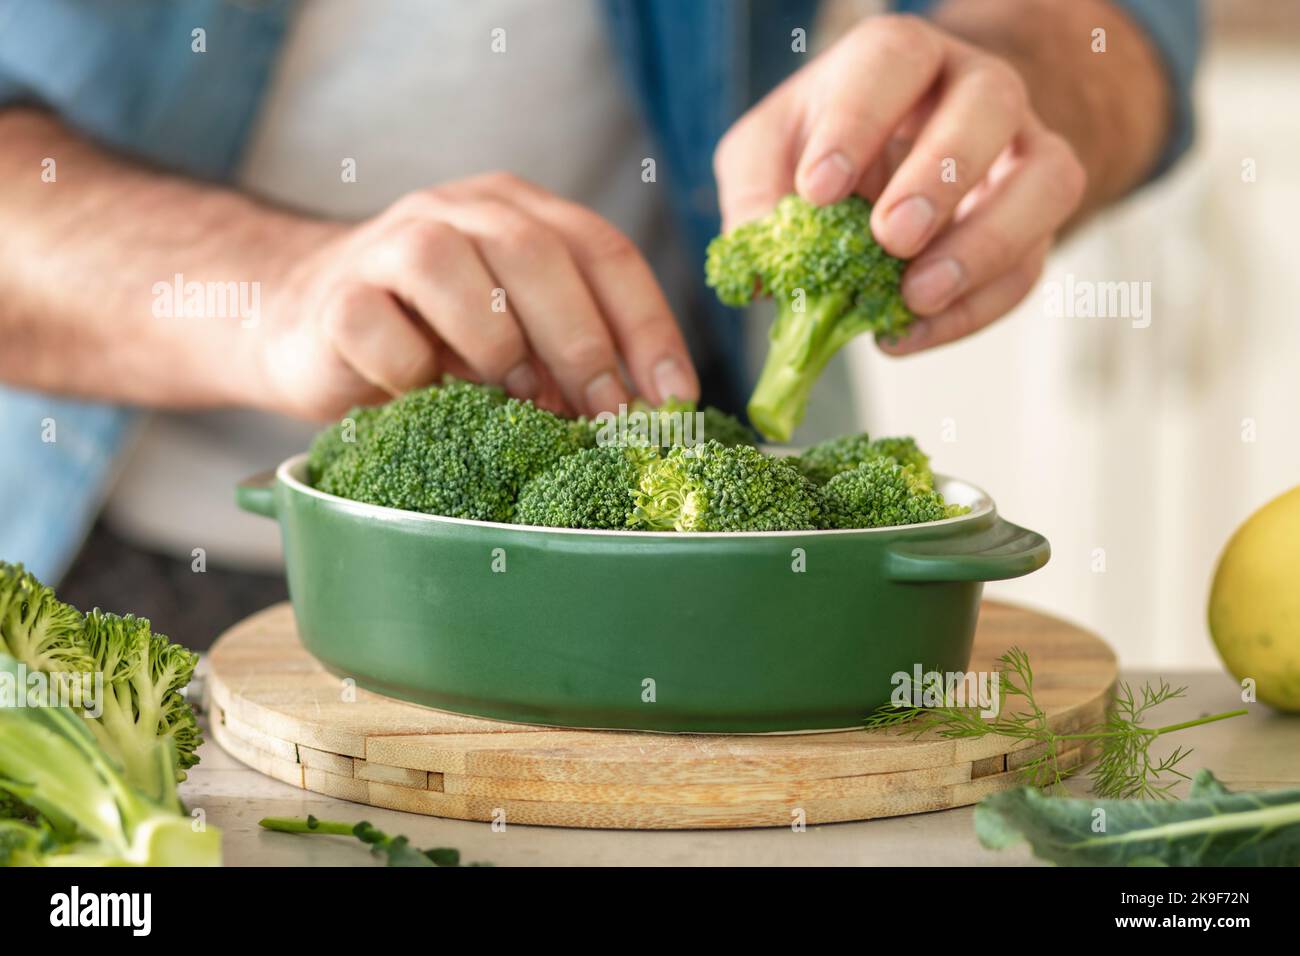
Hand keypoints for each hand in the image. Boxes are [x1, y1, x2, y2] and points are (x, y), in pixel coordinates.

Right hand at [258, 172, 696, 419]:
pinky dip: (414, 376)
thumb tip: (642, 413)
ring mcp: (390, 243)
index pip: (603, 250)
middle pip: (536, 253)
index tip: (676, 396)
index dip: (648, 324)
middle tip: (608, 415)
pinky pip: (383, 332)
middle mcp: (459, 211)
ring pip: (454, 272)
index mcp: (519, 212)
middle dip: (583, 342)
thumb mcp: (514, 331)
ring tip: (512, 400)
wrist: (302, 320)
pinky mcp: (336, 296)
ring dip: (496, 349)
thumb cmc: (431, 335)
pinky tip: (426, 398)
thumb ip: (567, 348)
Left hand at [713, 14, 1086, 353]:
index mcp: (900, 58)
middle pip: (989, 105)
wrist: (888, 165)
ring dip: (985, 245)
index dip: (858, 121)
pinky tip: (910, 335)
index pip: (894, 60)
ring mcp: (1020, 154)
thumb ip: (756, 198)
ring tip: (916, 296)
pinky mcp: (1035, 225)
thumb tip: (765, 278)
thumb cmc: (820, 150)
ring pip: (1046, 181)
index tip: (818, 188)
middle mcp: (975, 91)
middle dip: (941, 175)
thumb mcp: (768, 155)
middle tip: (892, 238)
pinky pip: (1028, 265)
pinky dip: (972, 309)